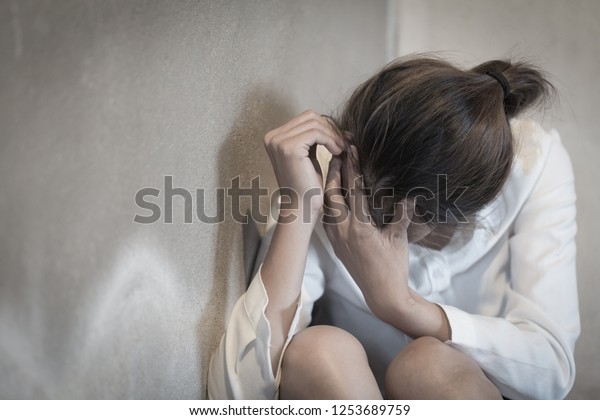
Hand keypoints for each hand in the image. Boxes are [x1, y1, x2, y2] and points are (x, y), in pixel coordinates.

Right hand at [264, 110, 344, 221]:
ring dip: (333, 135)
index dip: (326, 126)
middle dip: (330, 128)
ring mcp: (278, 141)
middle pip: (310, 117)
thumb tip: (331, 121)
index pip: (305, 118)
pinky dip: (331, 140)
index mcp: (274, 137)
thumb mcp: (308, 155)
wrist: (301, 206)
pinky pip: (316, 133)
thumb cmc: (307, 184)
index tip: (340, 139)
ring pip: (315, 123)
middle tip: (343, 143)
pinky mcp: (289, 147)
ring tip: (341, 149)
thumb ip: (312, 137)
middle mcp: (272, 137)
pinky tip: (337, 152)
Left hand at [323, 149, 450, 340]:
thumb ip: (401, 215)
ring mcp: (336, 237)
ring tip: (333, 167)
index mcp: (360, 227)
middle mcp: (343, 230)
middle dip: (335, 170)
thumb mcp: (399, 238)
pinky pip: (328, 217)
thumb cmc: (393, 266)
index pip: (354, 190)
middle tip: (338, 152)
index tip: (351, 150)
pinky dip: (329, 201)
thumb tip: (409, 195)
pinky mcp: (335, 244)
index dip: (353, 168)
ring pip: (327, 205)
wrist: (381, 294)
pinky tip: (332, 193)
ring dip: (329, 185)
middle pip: (333, 193)